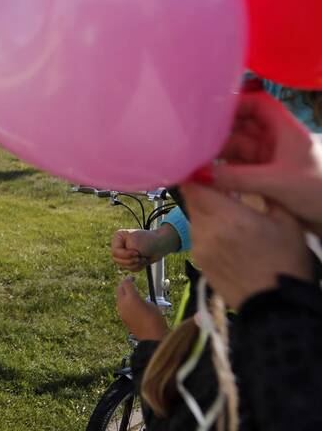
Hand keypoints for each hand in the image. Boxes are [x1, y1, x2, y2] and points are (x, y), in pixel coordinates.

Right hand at [110, 226, 179, 271]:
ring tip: (143, 258)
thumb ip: (123, 253)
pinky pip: (130, 269)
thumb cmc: (149, 241)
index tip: (137, 253)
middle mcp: (119, 245)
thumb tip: (120, 264)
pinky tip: (144, 260)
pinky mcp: (131, 260)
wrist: (161, 244)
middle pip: (117, 260)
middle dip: (130, 261)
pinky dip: (138, 267)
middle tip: (140, 257)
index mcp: (118, 238)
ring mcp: (124, 253)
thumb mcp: (134, 244)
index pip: (115, 252)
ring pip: (123, 266)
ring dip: (135, 264)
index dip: (126, 255)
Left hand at [116, 277, 168, 340]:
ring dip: (123, 293)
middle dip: (123, 284)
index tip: (132, 278)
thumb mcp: (152, 305)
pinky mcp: (122, 318)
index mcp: (131, 298)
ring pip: (118, 298)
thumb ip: (142, 299)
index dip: (129, 279)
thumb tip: (139, 299)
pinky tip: (131, 303)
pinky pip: (121, 306)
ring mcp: (121, 311)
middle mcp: (123, 303)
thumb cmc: (155, 320)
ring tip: (130, 292)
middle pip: (119, 289)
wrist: (152, 338)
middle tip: (129, 283)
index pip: (126, 283)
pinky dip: (124, 302)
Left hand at [182, 182, 312, 308]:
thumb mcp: (286, 222)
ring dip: (206, 212)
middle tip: (223, 191)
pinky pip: (197, 236)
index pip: (195, 185)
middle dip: (205, 192)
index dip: (198, 175)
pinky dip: (207, 230)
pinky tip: (228, 238)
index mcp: (229, 217)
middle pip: (192, 199)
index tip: (209, 170)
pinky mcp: (198, 260)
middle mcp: (207, 230)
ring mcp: (199, 247)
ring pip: (194, 217)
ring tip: (230, 218)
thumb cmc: (286, 262)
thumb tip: (245, 177)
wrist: (277, 306)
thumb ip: (263, 193)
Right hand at [204, 90, 321, 234]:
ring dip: (220, 153)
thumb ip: (236, 178)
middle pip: (243, 125)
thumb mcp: (276, 182)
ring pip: (240, 147)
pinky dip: (226, 170)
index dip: (233, 103)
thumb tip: (197, 174)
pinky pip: (242, 167)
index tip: (206, 112)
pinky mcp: (271, 178)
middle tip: (191, 138)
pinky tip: (208, 175)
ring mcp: (274, 159)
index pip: (256, 103)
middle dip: (219, 131)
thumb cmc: (318, 191)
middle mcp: (278, 139)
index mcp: (285, 129)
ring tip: (194, 158)